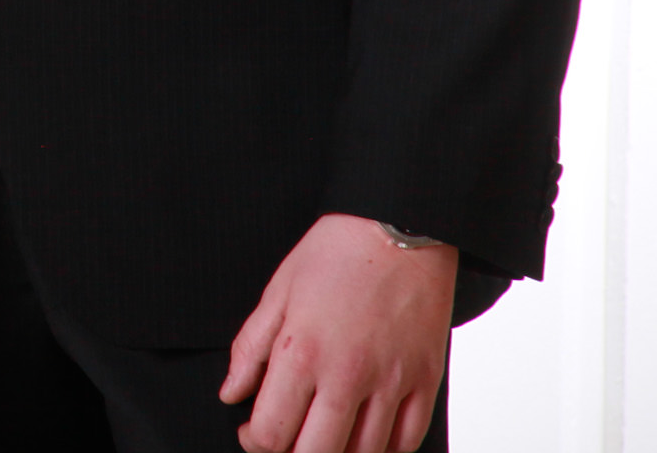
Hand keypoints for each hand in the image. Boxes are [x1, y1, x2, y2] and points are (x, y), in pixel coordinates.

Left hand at [222, 214, 454, 452]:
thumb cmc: (336, 253)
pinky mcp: (426, 381)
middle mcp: (348, 374)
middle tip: (286, 439)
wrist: (400, 226)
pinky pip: (407, 441)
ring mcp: (392, 382)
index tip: (253, 432)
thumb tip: (231, 393)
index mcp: (302, 352)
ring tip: (324, 438)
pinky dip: (385, 450)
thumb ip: (250, 349)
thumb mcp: (277, 292)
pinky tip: (365, 441)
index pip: (272, 432)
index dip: (255, 442)